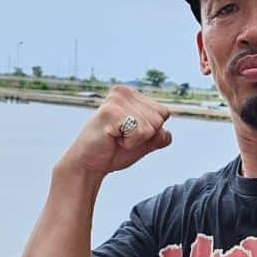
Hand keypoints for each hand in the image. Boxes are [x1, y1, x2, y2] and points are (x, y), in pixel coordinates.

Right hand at [55, 86, 171, 180]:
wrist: (89, 164)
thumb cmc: (113, 152)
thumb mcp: (142, 143)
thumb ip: (158, 137)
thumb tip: (167, 134)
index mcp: (132, 94)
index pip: (163, 113)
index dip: (151, 132)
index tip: (129, 134)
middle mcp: (124, 92)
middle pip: (159, 119)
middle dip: (144, 136)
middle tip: (121, 138)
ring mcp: (117, 100)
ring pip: (151, 127)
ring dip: (136, 140)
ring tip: (116, 138)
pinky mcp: (111, 112)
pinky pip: (140, 132)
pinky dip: (130, 144)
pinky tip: (112, 139)